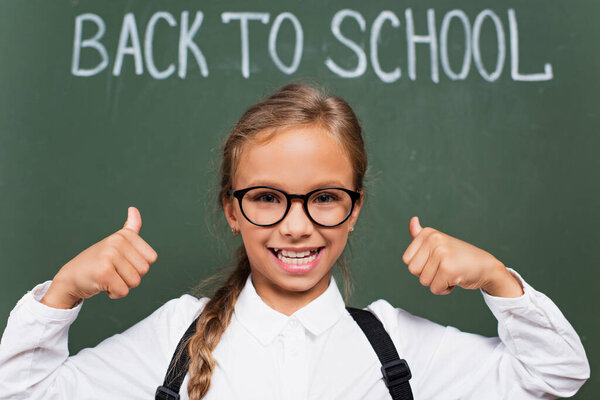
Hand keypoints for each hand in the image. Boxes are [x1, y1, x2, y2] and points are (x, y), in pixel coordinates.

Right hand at [41, 207, 157, 308]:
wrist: (70, 277)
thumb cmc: (97, 261)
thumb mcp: (115, 242)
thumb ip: (130, 228)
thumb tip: (134, 209)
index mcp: (124, 235)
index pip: (151, 258)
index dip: (139, 266)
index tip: (122, 263)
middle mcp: (117, 242)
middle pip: (144, 271)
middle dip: (130, 277)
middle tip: (113, 271)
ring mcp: (110, 256)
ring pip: (135, 282)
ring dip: (122, 285)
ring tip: (108, 277)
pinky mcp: (104, 273)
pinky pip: (123, 291)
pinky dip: (114, 293)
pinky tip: (102, 285)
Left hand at [402, 216, 522, 297]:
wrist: (486, 266)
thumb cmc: (459, 256)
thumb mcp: (438, 242)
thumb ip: (421, 235)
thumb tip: (412, 220)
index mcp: (428, 233)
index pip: (407, 260)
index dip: (421, 266)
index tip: (435, 260)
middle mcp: (434, 240)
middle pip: (413, 270)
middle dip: (427, 275)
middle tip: (443, 267)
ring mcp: (441, 253)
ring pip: (423, 281)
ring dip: (437, 282)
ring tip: (450, 272)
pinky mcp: (448, 269)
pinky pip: (434, 288)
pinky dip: (444, 289)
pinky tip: (455, 279)